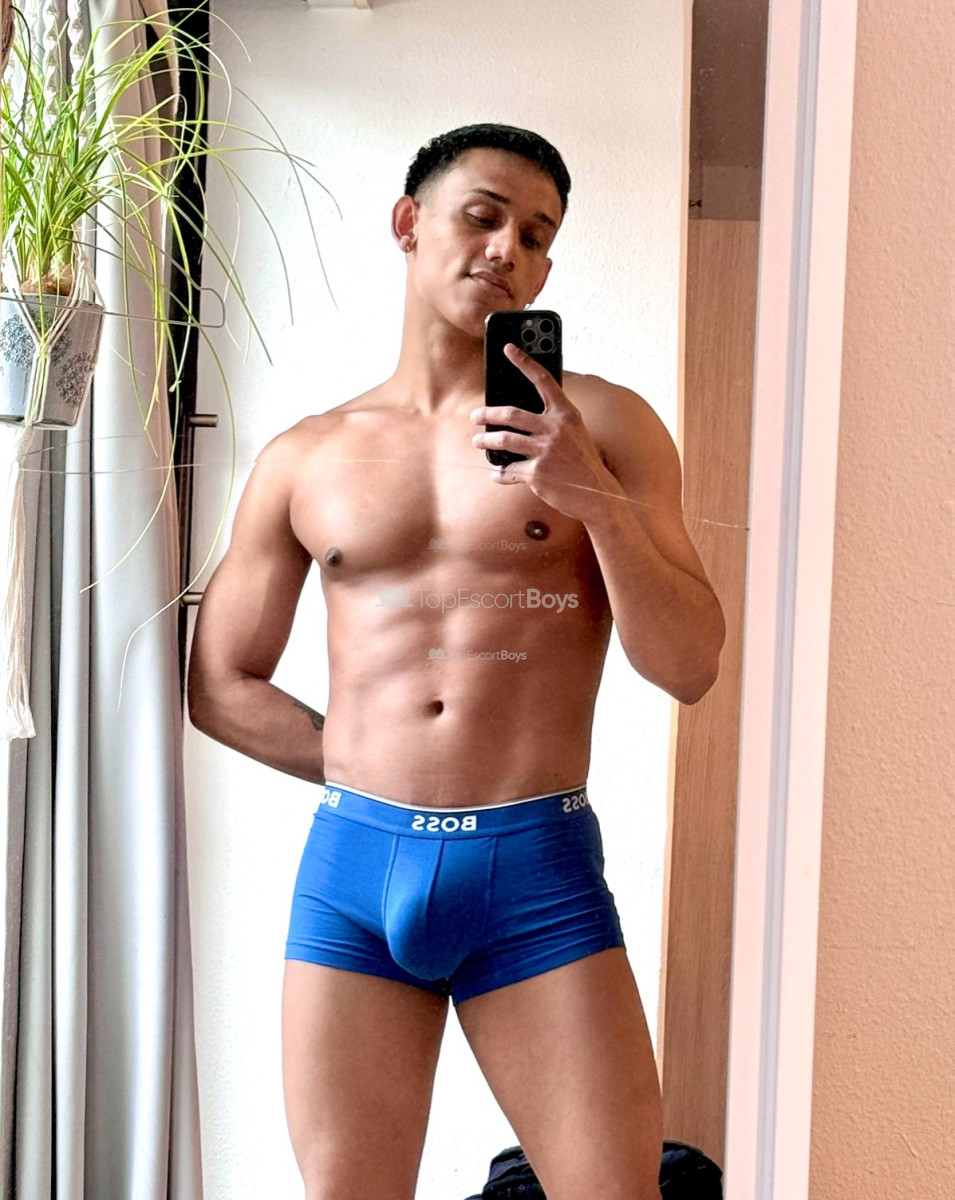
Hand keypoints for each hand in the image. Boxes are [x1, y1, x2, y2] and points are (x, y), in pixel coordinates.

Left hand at [469, 343, 620, 521]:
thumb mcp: (574, 432)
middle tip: (475, 416)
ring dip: (485, 441)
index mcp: (566, 414)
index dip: (524, 362)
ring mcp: (545, 451)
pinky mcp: (537, 473)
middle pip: (511, 414)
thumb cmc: (582, 461)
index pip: (543, 380)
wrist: (596, 493)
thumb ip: (553, 419)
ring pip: (503, 440)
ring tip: (478, 441)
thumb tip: (519, 416)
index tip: (508, 348)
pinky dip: (499, 472)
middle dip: (487, 414)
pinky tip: (497, 472)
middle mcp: (555, 429)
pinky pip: (508, 470)